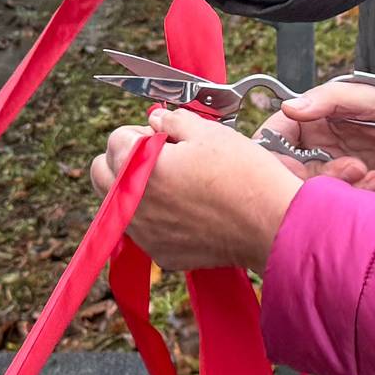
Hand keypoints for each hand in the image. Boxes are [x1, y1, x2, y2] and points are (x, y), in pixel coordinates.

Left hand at [90, 108, 304, 270]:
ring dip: (136, 189)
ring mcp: (145, 235)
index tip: (164, 137)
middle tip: (160, 156)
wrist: (273, 223)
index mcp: (139, 168)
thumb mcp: (208, 131)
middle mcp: (133, 205)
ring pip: (119, 205)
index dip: (141, 132)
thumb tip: (155, 120)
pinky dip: (156, 218)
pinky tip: (187, 210)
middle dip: (124, 160)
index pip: (115, 140)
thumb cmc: (243, 174)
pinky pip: (144, 231)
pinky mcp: (162, 254)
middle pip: (102, 174)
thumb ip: (171, 120)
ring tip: (175, 183)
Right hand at [258, 79, 374, 191]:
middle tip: (344, 171)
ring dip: (339, 187)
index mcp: (314, 116)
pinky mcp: (355, 187)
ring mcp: (336, 166)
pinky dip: (358, 195)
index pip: (276, 135)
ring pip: (315, 189)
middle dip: (309, 178)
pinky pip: (341, 200)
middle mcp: (319, 143)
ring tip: (370, 172)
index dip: (272, 154)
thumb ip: (328, 101)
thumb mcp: (369, 97)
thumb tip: (290, 108)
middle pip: (290, 170)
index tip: (282, 170)